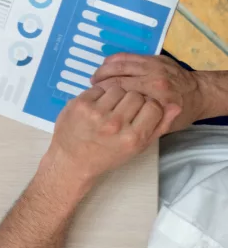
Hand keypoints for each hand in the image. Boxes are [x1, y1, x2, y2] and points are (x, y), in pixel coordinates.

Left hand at [42, 86, 175, 188]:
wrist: (72, 160)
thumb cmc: (107, 155)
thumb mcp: (137, 147)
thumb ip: (159, 126)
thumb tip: (176, 105)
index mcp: (133, 137)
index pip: (154, 106)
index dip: (149, 107)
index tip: (141, 113)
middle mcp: (115, 124)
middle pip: (137, 95)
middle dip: (133, 101)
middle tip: (123, 112)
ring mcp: (95, 112)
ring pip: (119, 88)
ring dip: (116, 96)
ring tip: (110, 110)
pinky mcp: (79, 104)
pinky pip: (99, 87)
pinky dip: (100, 95)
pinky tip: (96, 107)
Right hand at [92, 53, 208, 132]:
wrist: (201, 93)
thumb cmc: (182, 112)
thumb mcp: (166, 126)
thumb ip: (145, 124)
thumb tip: (118, 117)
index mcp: (156, 97)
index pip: (121, 95)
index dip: (104, 98)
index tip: (95, 103)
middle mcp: (154, 79)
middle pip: (117, 79)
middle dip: (100, 84)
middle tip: (91, 90)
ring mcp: (154, 66)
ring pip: (119, 64)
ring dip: (103, 71)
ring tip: (95, 78)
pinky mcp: (155, 58)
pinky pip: (128, 56)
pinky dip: (113, 60)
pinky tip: (105, 67)